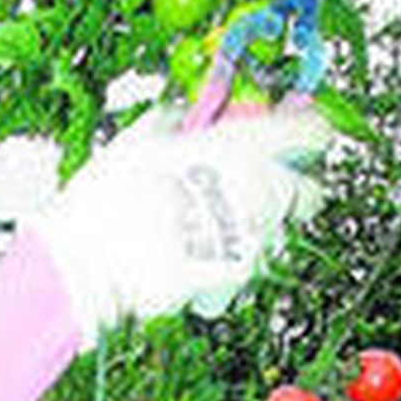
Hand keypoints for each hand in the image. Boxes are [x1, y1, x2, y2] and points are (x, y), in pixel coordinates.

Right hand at [28, 97, 330, 346]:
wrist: (89, 266)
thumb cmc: (109, 199)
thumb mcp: (141, 139)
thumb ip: (179, 122)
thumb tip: (187, 117)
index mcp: (243, 146)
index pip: (311, 132)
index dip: (306, 133)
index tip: (297, 135)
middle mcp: (259, 194)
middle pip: (309, 194)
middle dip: (290, 190)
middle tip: (257, 187)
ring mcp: (251, 243)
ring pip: (272, 236)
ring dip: (249, 231)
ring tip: (199, 229)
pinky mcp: (233, 283)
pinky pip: (239, 272)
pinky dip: (222, 269)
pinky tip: (186, 260)